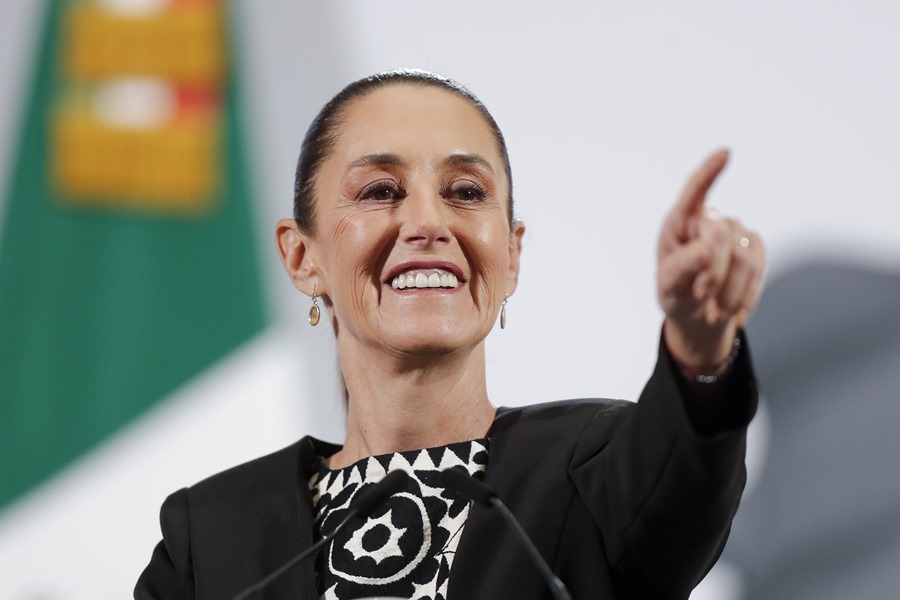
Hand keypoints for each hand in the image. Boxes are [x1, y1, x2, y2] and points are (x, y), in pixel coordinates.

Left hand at [657, 149, 765, 366]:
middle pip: (721, 235)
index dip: (710, 172)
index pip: (695, 191)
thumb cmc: (677, 293)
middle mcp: (710, 219)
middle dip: (712, 271)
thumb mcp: (668, 286)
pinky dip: (746, 296)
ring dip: (730, 292)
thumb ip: (681, 269)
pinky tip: (734, 314)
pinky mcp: (756, 247)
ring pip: (745, 257)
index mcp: (680, 221)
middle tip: (701, 297)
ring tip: (714, 314)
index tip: (725, 153)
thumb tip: (706, 252)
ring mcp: (736, 231)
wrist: (698, 314)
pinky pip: (759, 268)